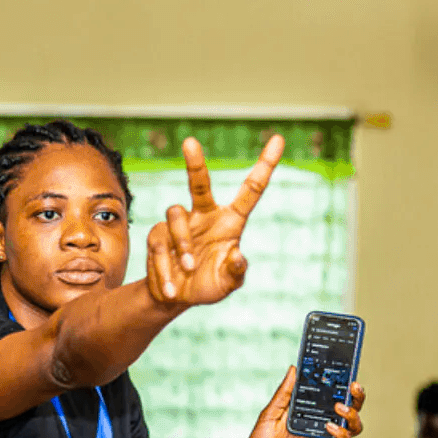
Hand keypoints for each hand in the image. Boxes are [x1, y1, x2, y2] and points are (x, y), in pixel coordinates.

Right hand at [144, 136, 284, 308]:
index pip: (250, 190)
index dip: (265, 165)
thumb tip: (239, 256)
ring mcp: (179, 224)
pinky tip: (172, 288)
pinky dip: (166, 268)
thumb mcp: (228, 282)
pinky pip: (160, 243)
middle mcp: (204, 215)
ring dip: (183, 245)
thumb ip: (236, 271)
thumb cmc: (209, 284)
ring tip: (189, 268)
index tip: (278, 139)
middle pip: (199, 184)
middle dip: (194, 163)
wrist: (177, 298)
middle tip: (189, 142)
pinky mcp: (158, 235)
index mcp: (230, 221)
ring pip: (176, 215)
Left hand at [240, 374, 364, 437]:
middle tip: (353, 386)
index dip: (340, 383)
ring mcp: (324, 437)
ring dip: (352, 414)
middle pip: (349, 407)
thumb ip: (284, 393)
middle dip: (356, 396)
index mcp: (308, 410)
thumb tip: (293, 369)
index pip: (331, 393)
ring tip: (340, 407)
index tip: (344, 370)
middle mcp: (320, 422)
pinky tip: (329, 427)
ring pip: (353, 425)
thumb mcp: (270, 414)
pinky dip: (342, 434)